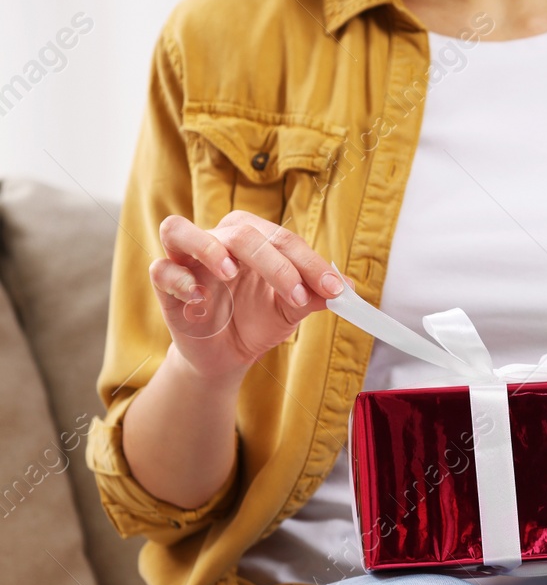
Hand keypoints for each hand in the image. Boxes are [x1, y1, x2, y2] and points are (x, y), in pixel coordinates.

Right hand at [147, 210, 345, 382]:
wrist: (228, 355)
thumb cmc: (257, 320)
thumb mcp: (290, 309)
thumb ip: (314, 295)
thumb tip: (348, 287)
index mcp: (252, 239)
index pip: (281, 238)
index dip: (310, 263)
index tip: (335, 289)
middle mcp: (217, 240)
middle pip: (241, 233)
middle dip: (275, 262)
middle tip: (298, 296)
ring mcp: (186, 259)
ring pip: (180, 229)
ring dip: (208, 247)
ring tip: (231, 272)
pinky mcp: (165, 285)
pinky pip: (160, 269)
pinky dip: (178, 279)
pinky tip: (199, 298)